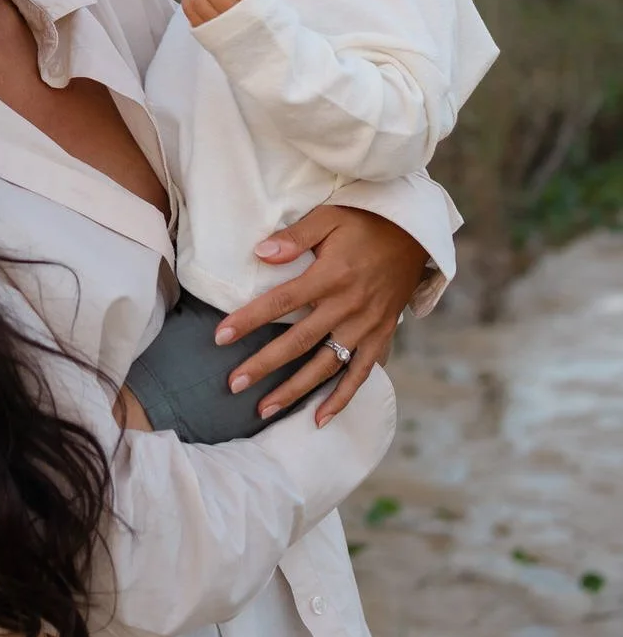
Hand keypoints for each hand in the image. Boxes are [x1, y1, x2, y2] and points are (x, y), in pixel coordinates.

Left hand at [214, 205, 428, 425]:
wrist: (415, 235)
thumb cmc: (366, 223)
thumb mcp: (329, 218)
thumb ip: (295, 237)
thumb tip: (260, 252)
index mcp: (331, 276)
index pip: (281, 301)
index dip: (249, 320)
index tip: (220, 337)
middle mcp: (347, 306)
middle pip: (298, 342)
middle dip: (263, 365)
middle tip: (233, 384)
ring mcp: (366, 326)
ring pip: (325, 365)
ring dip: (294, 390)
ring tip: (263, 409)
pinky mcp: (381, 337)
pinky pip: (360, 374)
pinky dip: (341, 398)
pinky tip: (319, 418)